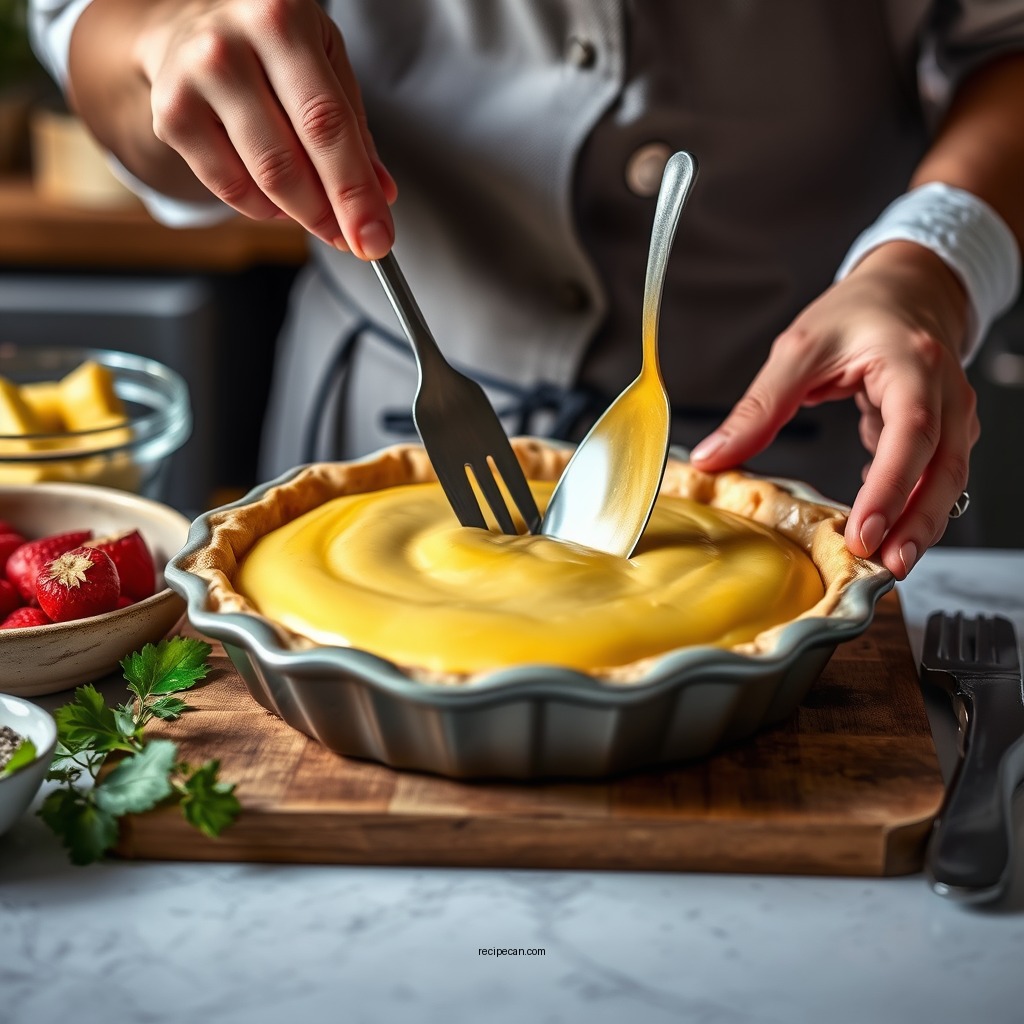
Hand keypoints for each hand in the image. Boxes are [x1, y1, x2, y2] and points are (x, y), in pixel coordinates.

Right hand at [126, 0, 396, 255]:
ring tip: (320, 214)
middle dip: (329, 215)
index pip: (327, 124)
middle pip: (289, 160)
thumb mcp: (325, 64)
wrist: (191, 26)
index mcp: (282, 19)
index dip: (355, 192)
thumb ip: (354, 129)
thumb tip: (381, 195)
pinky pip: (229, 188)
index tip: (376, 239)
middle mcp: (228, 45)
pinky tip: (279, 199)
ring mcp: (193, 80)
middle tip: (353, 239)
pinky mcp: (171, 116)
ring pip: (260, 180)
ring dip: (300, 214)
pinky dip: (264, 208)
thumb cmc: (271, 46)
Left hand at [689, 241, 978, 578]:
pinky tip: (885, 530)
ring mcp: (954, 414)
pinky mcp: (947, 432)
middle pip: (942, 469)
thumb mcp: (798, 349)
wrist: (908, 288)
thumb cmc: (859, 312)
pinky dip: (915, 507)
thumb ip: (758, 408)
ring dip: (921, 524)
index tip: (864, 530)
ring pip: (948, 479)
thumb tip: (713, 458)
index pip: (911, 433)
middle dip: (916, 523)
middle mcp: (946, 392)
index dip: (889, 487)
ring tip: (888, 563)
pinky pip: (937, 476)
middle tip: (884, 565)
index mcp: (913, 364)